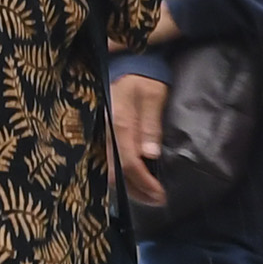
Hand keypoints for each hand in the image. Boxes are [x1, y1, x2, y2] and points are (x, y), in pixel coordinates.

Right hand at [109, 71, 167, 207]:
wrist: (127, 63)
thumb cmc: (144, 78)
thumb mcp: (153, 95)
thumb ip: (151, 124)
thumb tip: (149, 155)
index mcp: (118, 123)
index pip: (128, 162)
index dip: (144, 182)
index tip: (161, 195)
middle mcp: (105, 132)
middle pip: (115, 173)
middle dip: (136, 191)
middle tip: (158, 200)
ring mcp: (102, 135)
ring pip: (110, 170)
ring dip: (129, 186)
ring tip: (150, 195)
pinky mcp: (104, 136)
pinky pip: (110, 161)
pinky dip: (123, 175)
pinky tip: (137, 180)